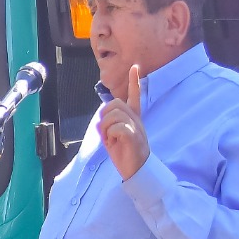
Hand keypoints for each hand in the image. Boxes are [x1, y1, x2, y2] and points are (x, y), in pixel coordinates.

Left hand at [95, 63, 148, 178]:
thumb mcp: (114, 136)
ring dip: (106, 129)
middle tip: (108, 133)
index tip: (135, 67)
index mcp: (133, 119)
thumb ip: (110, 124)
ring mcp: (136, 127)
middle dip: (105, 117)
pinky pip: (117, 127)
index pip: (134, 96)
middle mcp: (136, 120)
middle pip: (115, 103)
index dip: (134, 82)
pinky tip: (114, 144)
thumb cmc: (125, 154)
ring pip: (113, 115)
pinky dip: (110, 136)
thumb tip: (102, 118)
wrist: (136, 171)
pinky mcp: (134, 136)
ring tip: (111, 140)